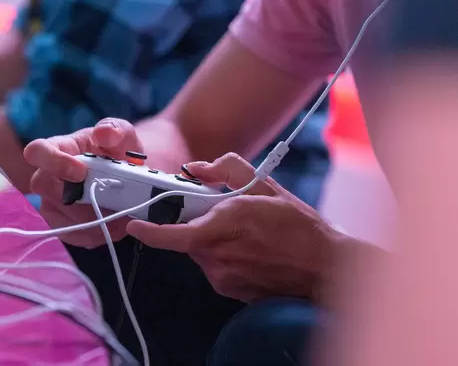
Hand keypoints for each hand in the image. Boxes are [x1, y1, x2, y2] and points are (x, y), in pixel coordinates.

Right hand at [23, 118, 142, 247]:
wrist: (130, 177)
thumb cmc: (119, 152)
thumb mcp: (124, 135)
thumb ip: (116, 130)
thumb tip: (104, 133)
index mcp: (59, 148)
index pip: (37, 151)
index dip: (53, 163)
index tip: (81, 172)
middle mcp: (48, 177)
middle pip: (45, 189)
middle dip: (78, 197)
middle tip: (109, 198)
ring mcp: (52, 203)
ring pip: (60, 217)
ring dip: (92, 219)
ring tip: (119, 213)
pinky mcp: (63, 225)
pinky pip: (72, 235)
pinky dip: (96, 234)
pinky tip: (114, 225)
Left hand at [126, 153, 341, 302]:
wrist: (324, 268)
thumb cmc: (297, 227)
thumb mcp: (266, 186)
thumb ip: (229, 169)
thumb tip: (197, 167)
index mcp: (224, 225)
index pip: (173, 233)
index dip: (149, 230)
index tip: (133, 224)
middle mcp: (218, 254)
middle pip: (188, 237)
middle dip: (197, 223)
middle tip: (225, 215)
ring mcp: (223, 276)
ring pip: (202, 252)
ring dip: (213, 240)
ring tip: (246, 235)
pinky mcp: (230, 289)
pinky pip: (215, 267)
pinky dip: (224, 256)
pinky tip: (250, 251)